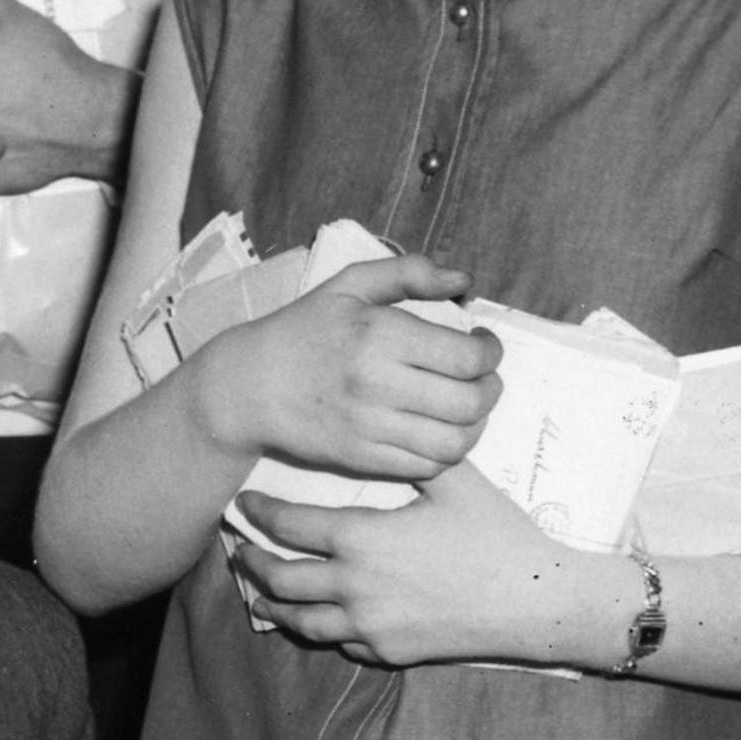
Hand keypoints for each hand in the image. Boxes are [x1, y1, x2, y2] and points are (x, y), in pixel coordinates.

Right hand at [190, 256, 500, 481]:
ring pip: (456, 442)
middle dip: (491, 388)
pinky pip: (427, 466)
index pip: (469, 357)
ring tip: (466, 407)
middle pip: (471, 402)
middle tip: (482, 377)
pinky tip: (438, 430)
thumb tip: (464, 279)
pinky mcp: (362, 459)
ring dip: (475, 425)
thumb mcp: (350, 285)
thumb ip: (409, 273)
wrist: (249, 385)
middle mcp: (379, 383)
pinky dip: (446, 451)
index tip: (483, 344)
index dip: (491, 352)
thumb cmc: (303, 329)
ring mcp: (371, 427)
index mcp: (380, 334)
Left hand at [231, 466, 625, 668]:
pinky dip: (322, 631)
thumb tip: (394, 422)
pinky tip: (317, 620)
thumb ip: (414, 453)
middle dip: (254, 564)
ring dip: (275, 606)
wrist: (533, 599)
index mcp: (362, 539)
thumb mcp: (454, 481)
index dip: (260, 515)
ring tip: (260, 596)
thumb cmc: (495, 534)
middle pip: (282, 579)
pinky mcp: (390, 652)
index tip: (245, 505)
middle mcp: (354, 587)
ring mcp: (370, 626)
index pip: (290, 526)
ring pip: (302, 621)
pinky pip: (342, 644)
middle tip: (241, 553)